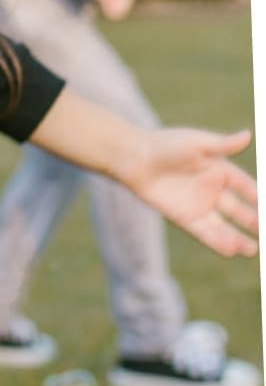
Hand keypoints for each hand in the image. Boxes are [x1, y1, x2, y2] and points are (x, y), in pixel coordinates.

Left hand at [119, 127, 257, 257]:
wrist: (133, 157)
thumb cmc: (164, 145)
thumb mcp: (196, 143)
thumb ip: (223, 145)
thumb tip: (248, 135)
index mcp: (218, 169)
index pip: (246, 186)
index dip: (258, 197)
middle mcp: (210, 189)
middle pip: (239, 210)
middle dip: (253, 221)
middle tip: (265, 231)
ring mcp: (198, 204)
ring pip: (224, 226)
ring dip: (238, 238)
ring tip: (252, 249)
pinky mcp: (183, 216)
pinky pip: (205, 232)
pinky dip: (218, 242)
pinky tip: (231, 250)